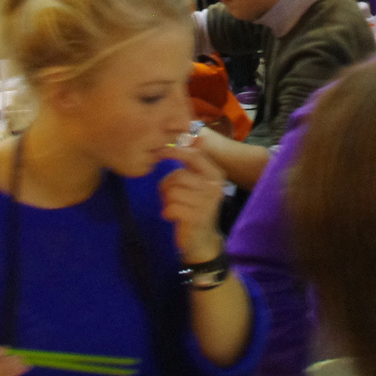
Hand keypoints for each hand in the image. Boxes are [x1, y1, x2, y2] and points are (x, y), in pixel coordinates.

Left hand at [159, 138, 227, 265]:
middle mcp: (214, 187)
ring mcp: (207, 203)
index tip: (160, 151)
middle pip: (179, 176)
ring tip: (172, 207)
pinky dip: (167, 212)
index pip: (194, 156)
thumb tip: (195, 134)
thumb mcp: (198, 182)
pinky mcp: (196, 218)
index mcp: (216, 174)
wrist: (202, 240)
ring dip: (167, 200)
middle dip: (167, 185)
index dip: (175, 151)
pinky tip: (173, 217)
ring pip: (173, 191)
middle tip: (168, 195)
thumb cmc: (196, 207)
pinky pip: (171, 207)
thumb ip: (194, 161)